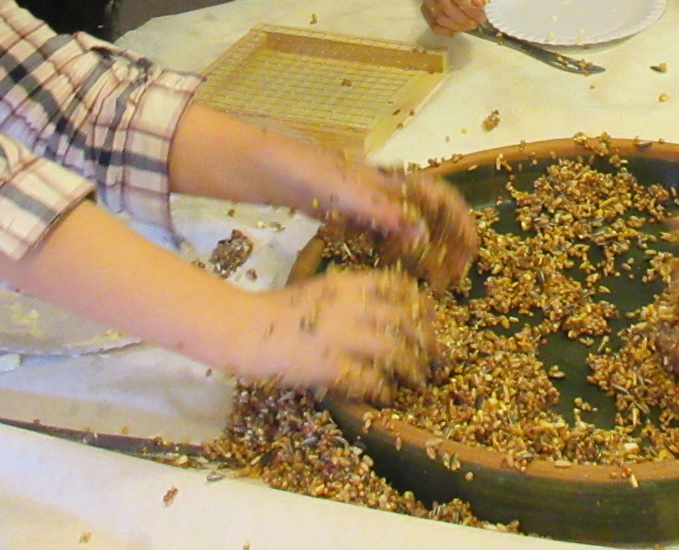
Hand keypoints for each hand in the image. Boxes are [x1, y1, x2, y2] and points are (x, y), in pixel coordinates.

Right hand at [224, 269, 435, 402]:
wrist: (243, 328)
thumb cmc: (277, 310)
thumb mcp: (319, 289)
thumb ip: (350, 295)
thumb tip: (383, 310)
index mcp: (348, 282)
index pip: (399, 286)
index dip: (420, 303)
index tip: (429, 318)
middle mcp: (350, 304)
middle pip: (405, 319)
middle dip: (426, 340)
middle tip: (435, 357)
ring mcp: (341, 334)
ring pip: (394, 349)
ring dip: (411, 367)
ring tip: (418, 380)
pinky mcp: (330, 364)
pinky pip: (369, 378)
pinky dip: (383, 388)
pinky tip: (386, 395)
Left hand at [304, 158, 478, 289]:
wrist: (265, 166)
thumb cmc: (309, 173)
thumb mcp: (349, 193)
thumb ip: (384, 212)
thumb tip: (424, 235)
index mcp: (391, 179)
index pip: (440, 196)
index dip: (461, 221)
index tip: (474, 249)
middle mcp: (383, 189)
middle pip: (426, 215)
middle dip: (446, 244)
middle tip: (454, 278)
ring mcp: (364, 203)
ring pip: (404, 229)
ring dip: (422, 253)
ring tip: (432, 282)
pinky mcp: (345, 215)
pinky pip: (378, 237)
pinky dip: (391, 254)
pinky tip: (392, 273)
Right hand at [422, 0, 493, 32]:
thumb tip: (478, 3)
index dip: (469, 8)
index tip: (481, 16)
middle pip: (446, 7)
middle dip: (464, 19)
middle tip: (476, 23)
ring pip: (439, 17)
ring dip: (457, 26)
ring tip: (470, 25)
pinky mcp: (424, 8)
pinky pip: (434, 25)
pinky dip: (447, 30)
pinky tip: (459, 27)